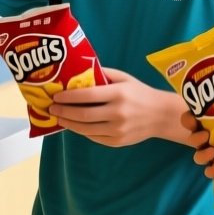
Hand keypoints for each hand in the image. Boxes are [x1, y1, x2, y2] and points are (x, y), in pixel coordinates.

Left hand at [51, 68, 186, 146]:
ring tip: (59, 118)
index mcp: (118, 94)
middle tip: (52, 108)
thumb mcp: (124, 78)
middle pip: (83, 114)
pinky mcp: (117, 142)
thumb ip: (103, 74)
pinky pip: (94, 137)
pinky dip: (82, 131)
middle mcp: (117, 113)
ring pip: (85, 129)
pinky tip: (75, 125)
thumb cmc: (139, 93)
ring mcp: (117, 130)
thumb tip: (78, 72)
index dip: (68, 96)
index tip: (56, 96)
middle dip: (64, 111)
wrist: (161, 115)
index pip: (87, 95)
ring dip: (69, 124)